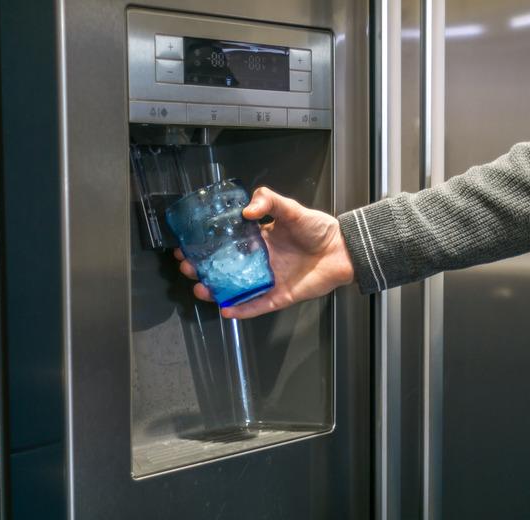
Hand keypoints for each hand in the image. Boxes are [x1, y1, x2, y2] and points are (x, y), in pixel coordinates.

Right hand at [175, 187, 354, 318]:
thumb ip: (269, 201)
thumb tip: (245, 210)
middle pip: (225, 269)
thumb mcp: (291, 208)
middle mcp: (260, 261)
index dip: (206, 246)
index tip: (187, 246)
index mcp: (259, 240)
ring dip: (217, 291)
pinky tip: (226, 310)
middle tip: (188, 267)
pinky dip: (242, 309)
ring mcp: (268, 280)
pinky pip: (257, 305)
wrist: (342, 249)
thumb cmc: (319, 229)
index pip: (226, 245)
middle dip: (203, 270)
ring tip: (201, 289)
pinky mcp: (280, 296)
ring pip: (236, 290)